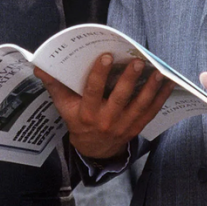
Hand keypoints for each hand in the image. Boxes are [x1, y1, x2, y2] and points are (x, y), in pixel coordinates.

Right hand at [35, 54, 173, 159]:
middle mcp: (106, 120)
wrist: (94, 150)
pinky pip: (151, 112)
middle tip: (138, 61)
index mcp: (87, 113)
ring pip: (139, 105)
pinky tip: (167, 83)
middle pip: (120, 98)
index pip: (93, 92)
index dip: (99, 74)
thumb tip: (39, 66)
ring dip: (150, 88)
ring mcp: (124, 125)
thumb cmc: (78, 121)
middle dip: (129, 79)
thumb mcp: (64, 106)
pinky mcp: (137, 127)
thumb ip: (55, 85)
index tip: (106, 56)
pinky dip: (160, 97)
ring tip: (157, 71)